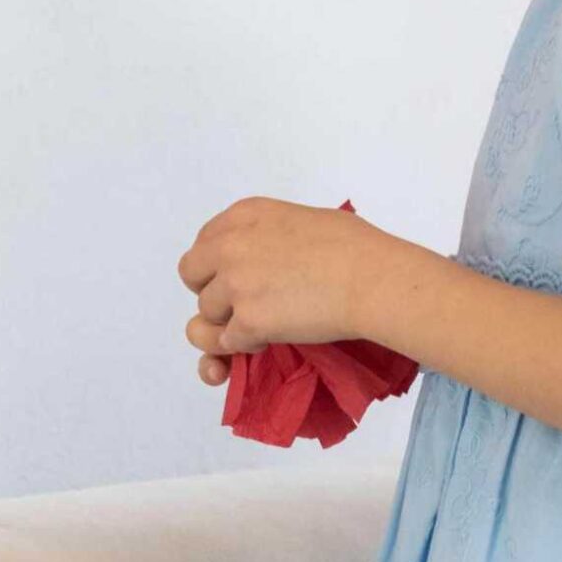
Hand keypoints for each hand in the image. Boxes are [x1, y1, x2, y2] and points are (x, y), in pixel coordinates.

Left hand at [179, 197, 391, 383]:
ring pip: (207, 314)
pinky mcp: (247, 321)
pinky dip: (245, 346)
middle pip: (191, 276)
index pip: (203, 243)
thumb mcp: (300, 219)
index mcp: (244, 215)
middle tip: (240, 305)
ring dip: (229, 323)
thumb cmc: (353, 246)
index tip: (234, 279)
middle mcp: (229, 245)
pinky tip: (269, 341)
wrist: (370, 278)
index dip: (215, 266)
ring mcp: (235, 284)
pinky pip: (228, 343)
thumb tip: (269, 257)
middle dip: (211, 292)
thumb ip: (269, 235)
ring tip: (264, 324)